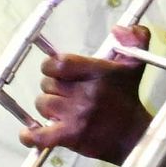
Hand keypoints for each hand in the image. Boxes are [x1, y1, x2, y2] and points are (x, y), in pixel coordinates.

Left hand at [23, 25, 154, 162]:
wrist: (134, 136)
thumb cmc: (127, 99)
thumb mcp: (135, 64)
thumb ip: (134, 39)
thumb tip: (119, 29)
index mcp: (98, 73)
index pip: (59, 64)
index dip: (51, 66)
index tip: (58, 72)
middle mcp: (87, 93)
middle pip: (47, 84)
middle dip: (54, 88)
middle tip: (69, 94)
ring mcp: (77, 116)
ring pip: (42, 104)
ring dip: (50, 107)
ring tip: (65, 111)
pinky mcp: (71, 137)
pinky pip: (39, 136)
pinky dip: (31, 136)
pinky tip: (29, 134)